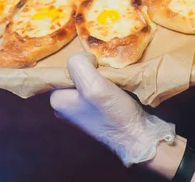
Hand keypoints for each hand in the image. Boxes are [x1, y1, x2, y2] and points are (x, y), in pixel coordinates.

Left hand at [50, 53, 174, 166]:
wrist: (137, 137)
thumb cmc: (114, 113)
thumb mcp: (93, 84)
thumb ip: (79, 64)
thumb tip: (84, 58)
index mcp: (57, 100)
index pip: (66, 68)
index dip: (85, 65)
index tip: (99, 75)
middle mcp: (64, 107)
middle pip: (77, 74)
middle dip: (93, 71)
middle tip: (107, 79)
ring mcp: (79, 111)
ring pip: (88, 80)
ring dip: (101, 78)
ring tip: (113, 85)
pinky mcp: (93, 113)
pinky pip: (96, 90)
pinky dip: (106, 86)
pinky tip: (116, 91)